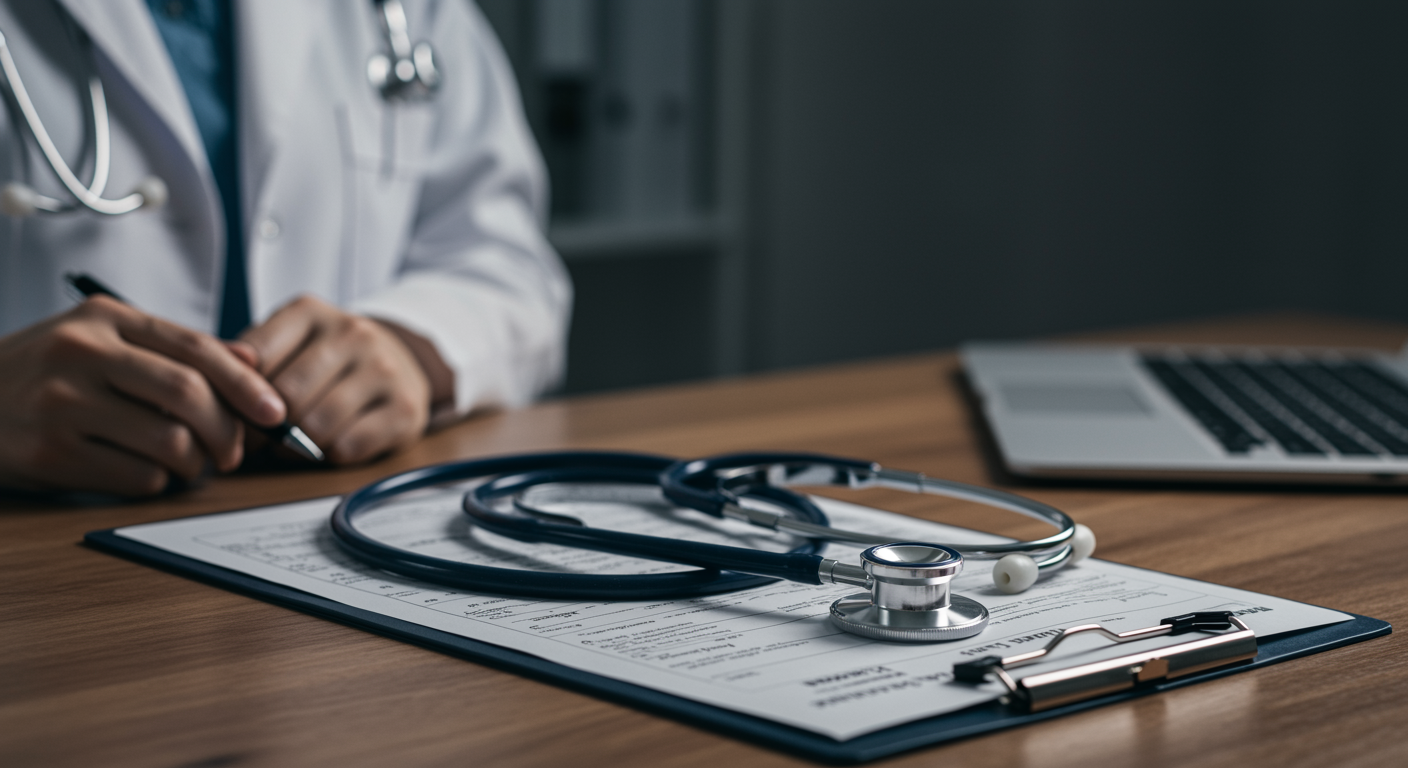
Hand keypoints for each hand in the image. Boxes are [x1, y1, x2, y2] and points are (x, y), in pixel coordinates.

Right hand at [0, 297, 286, 494]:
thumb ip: (171, 349)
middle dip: (228, 430)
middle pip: (188, 395)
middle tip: (234, 451)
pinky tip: (146, 474)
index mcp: (104, 319)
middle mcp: (81, 353)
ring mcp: (61, 403)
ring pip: (168, 441)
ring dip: (195, 463)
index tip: (274, 412)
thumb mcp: (98, 339)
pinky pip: (135, 476)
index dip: (246, 385)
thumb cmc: (39, 374)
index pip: (196, 349)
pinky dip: (156, 482)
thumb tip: (251, 365)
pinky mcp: (48, 452)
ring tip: (190, 465)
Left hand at [240, 295, 444, 463]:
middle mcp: (353, 332)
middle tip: (262, 440)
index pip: (255, 358)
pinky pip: (349, 446)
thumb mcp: (286, 343)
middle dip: (266, 428)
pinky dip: (330, 455)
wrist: (398, 361)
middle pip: (287, 396)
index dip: (237, 396)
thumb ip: (249, 358)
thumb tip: (216, 374)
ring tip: (294, 445)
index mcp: (311, 311)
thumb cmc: (326, 359)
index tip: (235, 413)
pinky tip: (330, 445)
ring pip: (317, 425)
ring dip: (297, 447)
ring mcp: (384, 368)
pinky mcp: (406, 408)